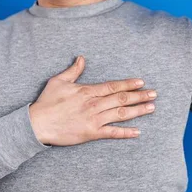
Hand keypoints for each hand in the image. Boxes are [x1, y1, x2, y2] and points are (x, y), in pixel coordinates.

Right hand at [28, 56, 157, 145]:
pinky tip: (138, 131)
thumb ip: (73, 70)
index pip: (113, 86)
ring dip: (137, 111)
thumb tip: (81, 58)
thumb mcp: (58, 81)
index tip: (141, 82)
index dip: (128, 84)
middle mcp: (94, 104)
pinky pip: (112, 132)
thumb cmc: (47, 102)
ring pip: (120, 114)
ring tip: (151, 108)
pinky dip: (125, 132)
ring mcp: (94, 119)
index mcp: (88, 91)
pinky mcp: (91, 133)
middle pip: (121, 99)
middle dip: (139, 96)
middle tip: (154, 94)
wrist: (37, 124)